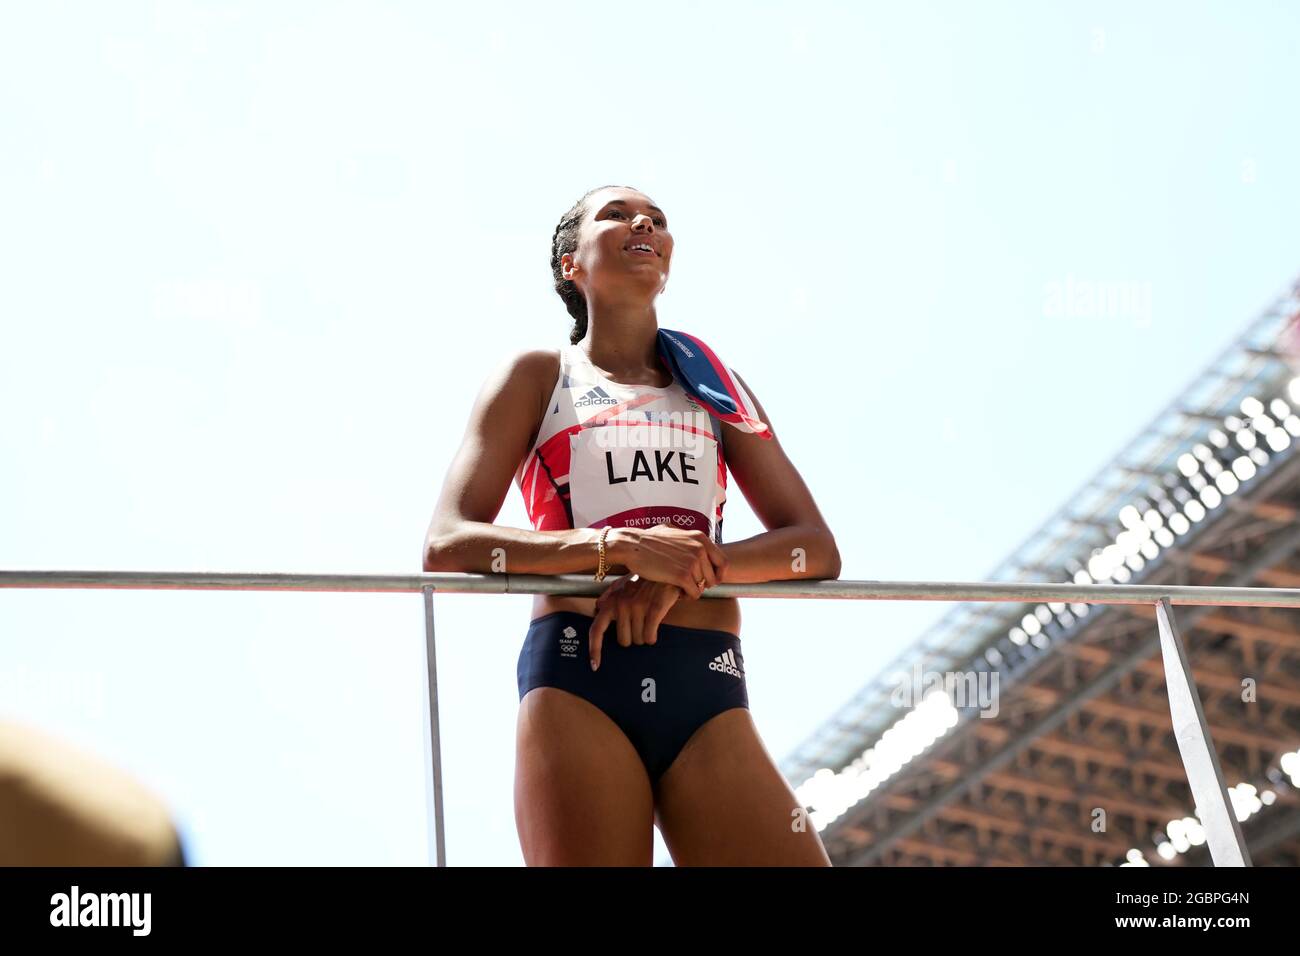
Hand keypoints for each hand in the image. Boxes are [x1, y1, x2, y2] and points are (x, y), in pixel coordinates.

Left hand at [588, 573, 684, 670]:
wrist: (666, 569)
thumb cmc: (645, 579)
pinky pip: (650, 636)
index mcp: (610, 601)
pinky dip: (653, 637)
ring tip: (649, 620)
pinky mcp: (653, 609)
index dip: (594, 649)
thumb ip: (609, 596)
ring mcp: (637, 607)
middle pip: (624, 641)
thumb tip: (598, 607)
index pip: (596, 630)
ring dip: (645, 636)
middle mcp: (621, 604)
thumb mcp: (623, 584)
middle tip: (640, 624)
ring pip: (638, 640)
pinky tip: (655, 630)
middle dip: (633, 637)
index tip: (595, 666)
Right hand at [608, 525, 726, 599]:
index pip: (724, 563)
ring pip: (702, 587)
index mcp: (701, 538)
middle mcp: (700, 549)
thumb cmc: (649, 540)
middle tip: (687, 584)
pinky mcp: (683, 576)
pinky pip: (694, 594)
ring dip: (691, 590)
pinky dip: (686, 596)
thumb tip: (699, 543)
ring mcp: (692, 562)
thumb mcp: (675, 531)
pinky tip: (675, 591)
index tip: (709, 580)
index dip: (718, 575)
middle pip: (713, 578)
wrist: (632, 546)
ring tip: (678, 586)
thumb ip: (689, 538)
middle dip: (702, 584)